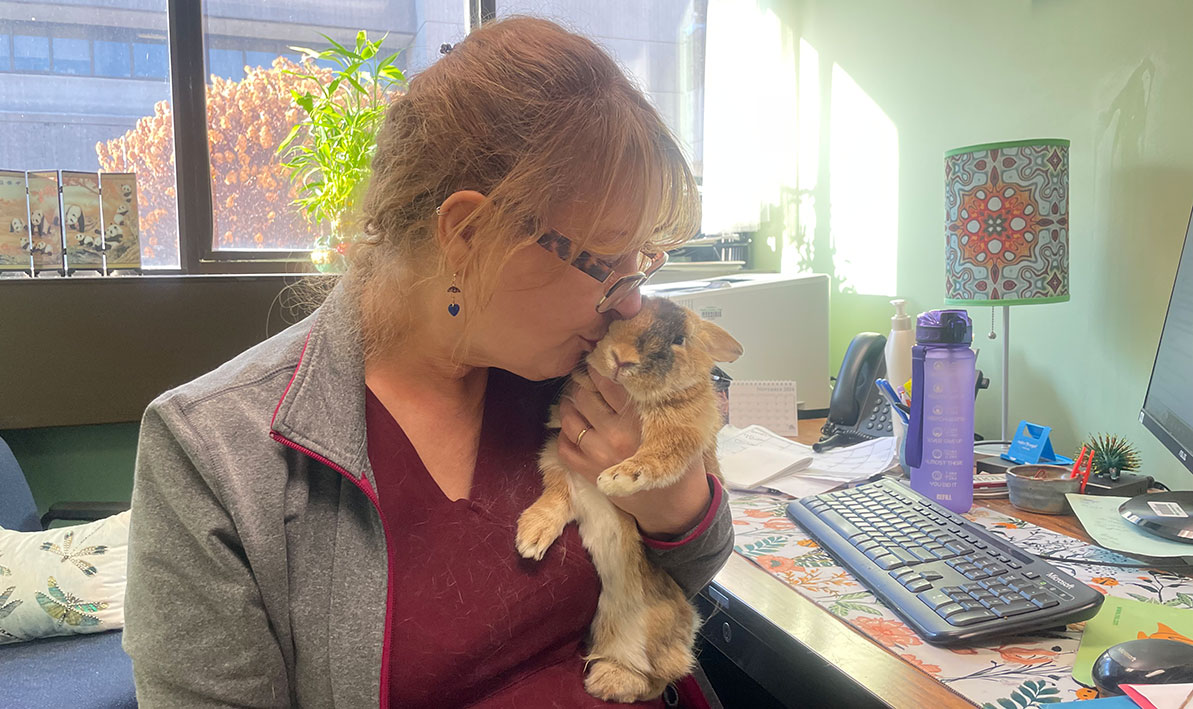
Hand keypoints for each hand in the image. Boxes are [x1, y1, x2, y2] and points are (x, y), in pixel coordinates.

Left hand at [556, 370, 711, 537]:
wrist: (674, 507)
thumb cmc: (681, 463)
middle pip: (585, 396)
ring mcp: (598, 454)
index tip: (598, 361)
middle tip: (584, 377)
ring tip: (575, 399)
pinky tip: (572, 427)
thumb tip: (650, 370)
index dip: (600, 368)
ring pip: (570, 418)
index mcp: (638, 420)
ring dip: (569, 405)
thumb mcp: (681, 428)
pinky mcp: (588, 473)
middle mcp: (615, 434)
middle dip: (582, 383)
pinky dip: (563, 433)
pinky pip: (564, 446)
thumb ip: (663, 403)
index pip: (609, 382)